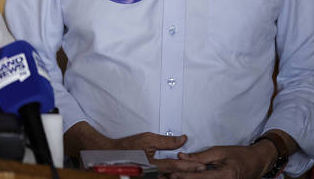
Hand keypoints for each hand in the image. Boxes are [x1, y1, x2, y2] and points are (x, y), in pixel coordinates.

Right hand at [63, 122, 205, 173]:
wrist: (109, 155)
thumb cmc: (127, 146)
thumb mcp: (146, 139)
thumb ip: (166, 141)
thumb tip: (183, 139)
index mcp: (151, 164)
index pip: (174, 165)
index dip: (189, 165)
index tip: (201, 165)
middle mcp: (151, 174)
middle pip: (175, 176)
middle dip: (189, 174)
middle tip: (203, 171)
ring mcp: (149, 178)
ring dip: (182, 176)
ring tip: (195, 173)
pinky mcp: (148, 178)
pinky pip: (163, 178)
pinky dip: (172, 176)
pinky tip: (180, 175)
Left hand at [171, 142, 276, 178]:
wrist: (257, 162)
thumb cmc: (240, 155)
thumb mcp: (219, 152)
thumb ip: (200, 156)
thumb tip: (182, 157)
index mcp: (226, 176)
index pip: (200, 177)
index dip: (184, 176)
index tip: (171, 175)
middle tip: (169, 178)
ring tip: (175, 178)